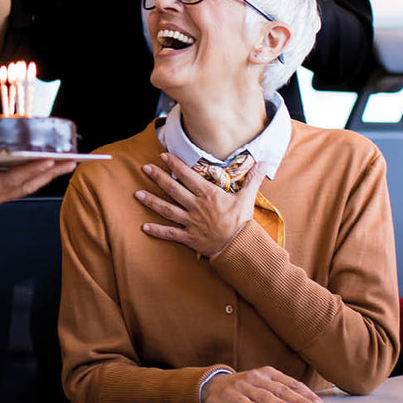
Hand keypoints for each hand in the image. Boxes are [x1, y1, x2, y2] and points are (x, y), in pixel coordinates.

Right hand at [0, 159, 74, 222]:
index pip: (12, 181)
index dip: (33, 170)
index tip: (53, 159)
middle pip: (25, 185)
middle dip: (50, 173)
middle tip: (73, 161)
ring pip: (22, 187)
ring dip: (44, 175)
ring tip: (63, 163)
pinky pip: (13, 186)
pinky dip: (29, 176)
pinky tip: (36, 168)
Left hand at [134, 154, 259, 256]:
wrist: (240, 247)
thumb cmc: (243, 222)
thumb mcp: (247, 198)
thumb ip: (252, 179)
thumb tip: (264, 162)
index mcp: (208, 194)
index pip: (187, 175)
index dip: (174, 164)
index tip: (163, 156)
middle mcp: (195, 206)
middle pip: (172, 189)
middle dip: (157, 177)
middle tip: (145, 168)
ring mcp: (190, 222)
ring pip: (166, 209)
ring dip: (151, 201)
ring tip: (137, 194)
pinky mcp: (188, 237)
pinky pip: (170, 233)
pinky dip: (157, 231)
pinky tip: (144, 227)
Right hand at [202, 366, 325, 402]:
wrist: (211, 385)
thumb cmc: (244, 388)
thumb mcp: (264, 384)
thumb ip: (283, 391)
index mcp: (268, 373)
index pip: (292, 384)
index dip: (306, 394)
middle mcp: (257, 377)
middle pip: (281, 390)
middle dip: (298, 400)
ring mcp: (242, 386)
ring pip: (263, 396)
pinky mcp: (229, 395)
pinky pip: (241, 402)